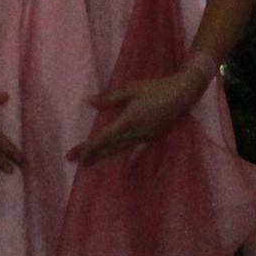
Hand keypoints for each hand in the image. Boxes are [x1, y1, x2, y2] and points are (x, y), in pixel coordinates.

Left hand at [74, 58, 214, 164]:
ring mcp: (145, 138)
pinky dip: (131, 158)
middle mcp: (135, 133)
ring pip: (120, 149)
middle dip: (91, 153)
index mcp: (128, 121)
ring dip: (104, 155)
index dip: (90, 147)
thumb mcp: (131, 89)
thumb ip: (110, 98)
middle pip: (109, 146)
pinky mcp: (153, 138)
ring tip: (89, 163)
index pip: (104, 138)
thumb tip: (89, 102)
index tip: (78, 155)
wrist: (183, 93)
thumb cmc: (156, 88)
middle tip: (72, 159)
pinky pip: (138, 150)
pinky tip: (128, 167)